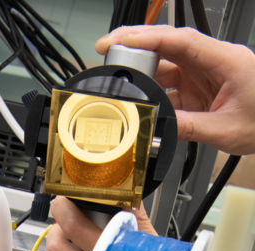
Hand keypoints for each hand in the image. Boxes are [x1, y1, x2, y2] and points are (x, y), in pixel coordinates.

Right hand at [95, 25, 254, 155]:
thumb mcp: (225, 130)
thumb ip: (188, 127)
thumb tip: (156, 126)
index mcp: (226, 61)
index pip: (181, 41)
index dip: (147, 38)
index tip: (120, 41)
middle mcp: (212, 62)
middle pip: (167, 45)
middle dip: (135, 45)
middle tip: (108, 50)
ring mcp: (204, 73)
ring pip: (165, 64)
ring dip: (142, 73)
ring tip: (120, 81)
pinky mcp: (198, 87)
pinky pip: (169, 85)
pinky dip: (153, 93)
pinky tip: (142, 101)